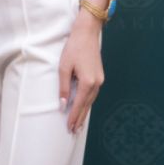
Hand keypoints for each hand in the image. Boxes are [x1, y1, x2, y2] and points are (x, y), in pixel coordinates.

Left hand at [58, 12, 103, 133]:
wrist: (87, 33)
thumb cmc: (73, 48)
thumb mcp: (64, 68)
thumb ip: (64, 88)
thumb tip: (63, 105)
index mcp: (87, 82)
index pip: (79, 105)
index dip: (73, 117)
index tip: (69, 127)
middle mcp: (96, 83)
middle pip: (87, 105)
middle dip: (80, 118)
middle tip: (73, 131)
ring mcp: (100, 80)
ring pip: (91, 101)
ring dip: (84, 112)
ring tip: (78, 124)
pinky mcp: (99, 76)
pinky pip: (92, 94)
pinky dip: (87, 103)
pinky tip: (83, 108)